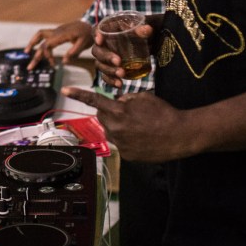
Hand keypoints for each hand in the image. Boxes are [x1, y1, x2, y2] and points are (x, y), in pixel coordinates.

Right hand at [26, 20, 92, 66]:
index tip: (53, 64)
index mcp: (62, 34)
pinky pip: (44, 35)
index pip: (47, 44)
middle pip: (40, 39)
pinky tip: (37, 48)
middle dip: (35, 53)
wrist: (90, 25)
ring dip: (32, 42)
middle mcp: (56, 31)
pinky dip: (38, 41)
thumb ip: (74, 52)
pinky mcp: (57, 32)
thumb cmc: (88, 34)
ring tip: (27, 52)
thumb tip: (63, 62)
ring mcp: (56, 31)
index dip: (47, 55)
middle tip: (30, 67)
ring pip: (40, 34)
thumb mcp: (84, 44)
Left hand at [59, 88, 193, 162]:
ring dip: (117, 126)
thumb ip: (125, 99)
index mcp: (119, 112)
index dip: (78, 94)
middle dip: (110, 112)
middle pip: (102, 116)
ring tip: (138, 125)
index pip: (94, 101)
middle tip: (128, 112)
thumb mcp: (143, 97)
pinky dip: (126, 138)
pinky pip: (119, 143)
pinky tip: (141, 137)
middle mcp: (116, 129)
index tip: (65, 89)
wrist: (180, 135)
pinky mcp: (127, 156)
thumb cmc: (163, 113)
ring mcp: (121, 144)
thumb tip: (116, 103)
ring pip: (110, 131)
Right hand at [92, 20, 157, 86]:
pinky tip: (119, 84)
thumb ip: (144, 28)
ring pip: (100, 65)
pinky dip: (110, 81)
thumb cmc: (142, 30)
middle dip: (106, 57)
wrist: (147, 41)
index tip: (100, 40)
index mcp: (109, 29)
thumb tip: (147, 30)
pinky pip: (105, 75)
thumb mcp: (145, 26)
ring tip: (122, 74)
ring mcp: (106, 57)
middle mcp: (104, 43)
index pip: (97, 29)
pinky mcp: (111, 68)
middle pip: (97, 51)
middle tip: (118, 61)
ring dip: (109, 71)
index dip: (96, 35)